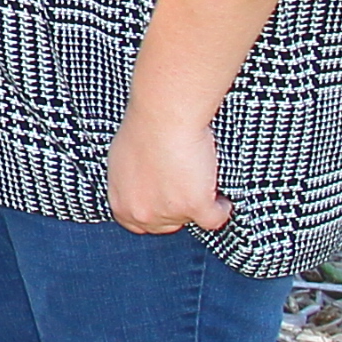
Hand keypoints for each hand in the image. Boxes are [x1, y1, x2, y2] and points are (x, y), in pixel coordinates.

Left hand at [106, 106, 233, 234]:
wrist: (163, 116)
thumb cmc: (143, 128)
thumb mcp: (122, 162)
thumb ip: (130, 184)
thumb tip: (142, 190)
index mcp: (120, 202)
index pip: (136, 224)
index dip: (154, 214)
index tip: (166, 202)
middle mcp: (141, 212)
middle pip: (165, 226)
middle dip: (175, 210)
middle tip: (185, 187)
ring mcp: (168, 212)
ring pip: (190, 220)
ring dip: (199, 205)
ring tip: (201, 182)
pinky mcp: (194, 206)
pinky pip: (214, 220)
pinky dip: (221, 209)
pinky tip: (222, 199)